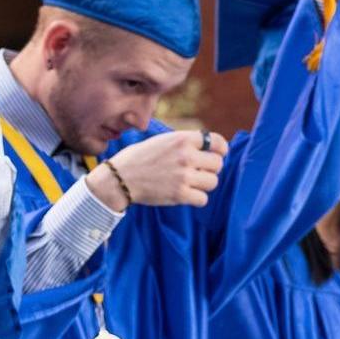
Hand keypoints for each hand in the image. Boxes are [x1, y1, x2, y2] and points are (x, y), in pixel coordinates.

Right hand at [86, 130, 228, 211]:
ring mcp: (184, 176)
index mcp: (181, 139)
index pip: (217, 141)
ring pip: (213, 182)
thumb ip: (183, 143)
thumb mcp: (161, 141)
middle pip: (217, 164)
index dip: (220, 149)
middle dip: (210, 168)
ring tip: (190, 183)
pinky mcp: (180, 194)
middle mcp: (186, 156)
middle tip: (197, 171)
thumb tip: (206, 148)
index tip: (218, 154)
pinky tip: (185, 194)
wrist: (119, 178)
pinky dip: (196, 198)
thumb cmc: (138, 158)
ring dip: (204, 184)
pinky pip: (203, 199)